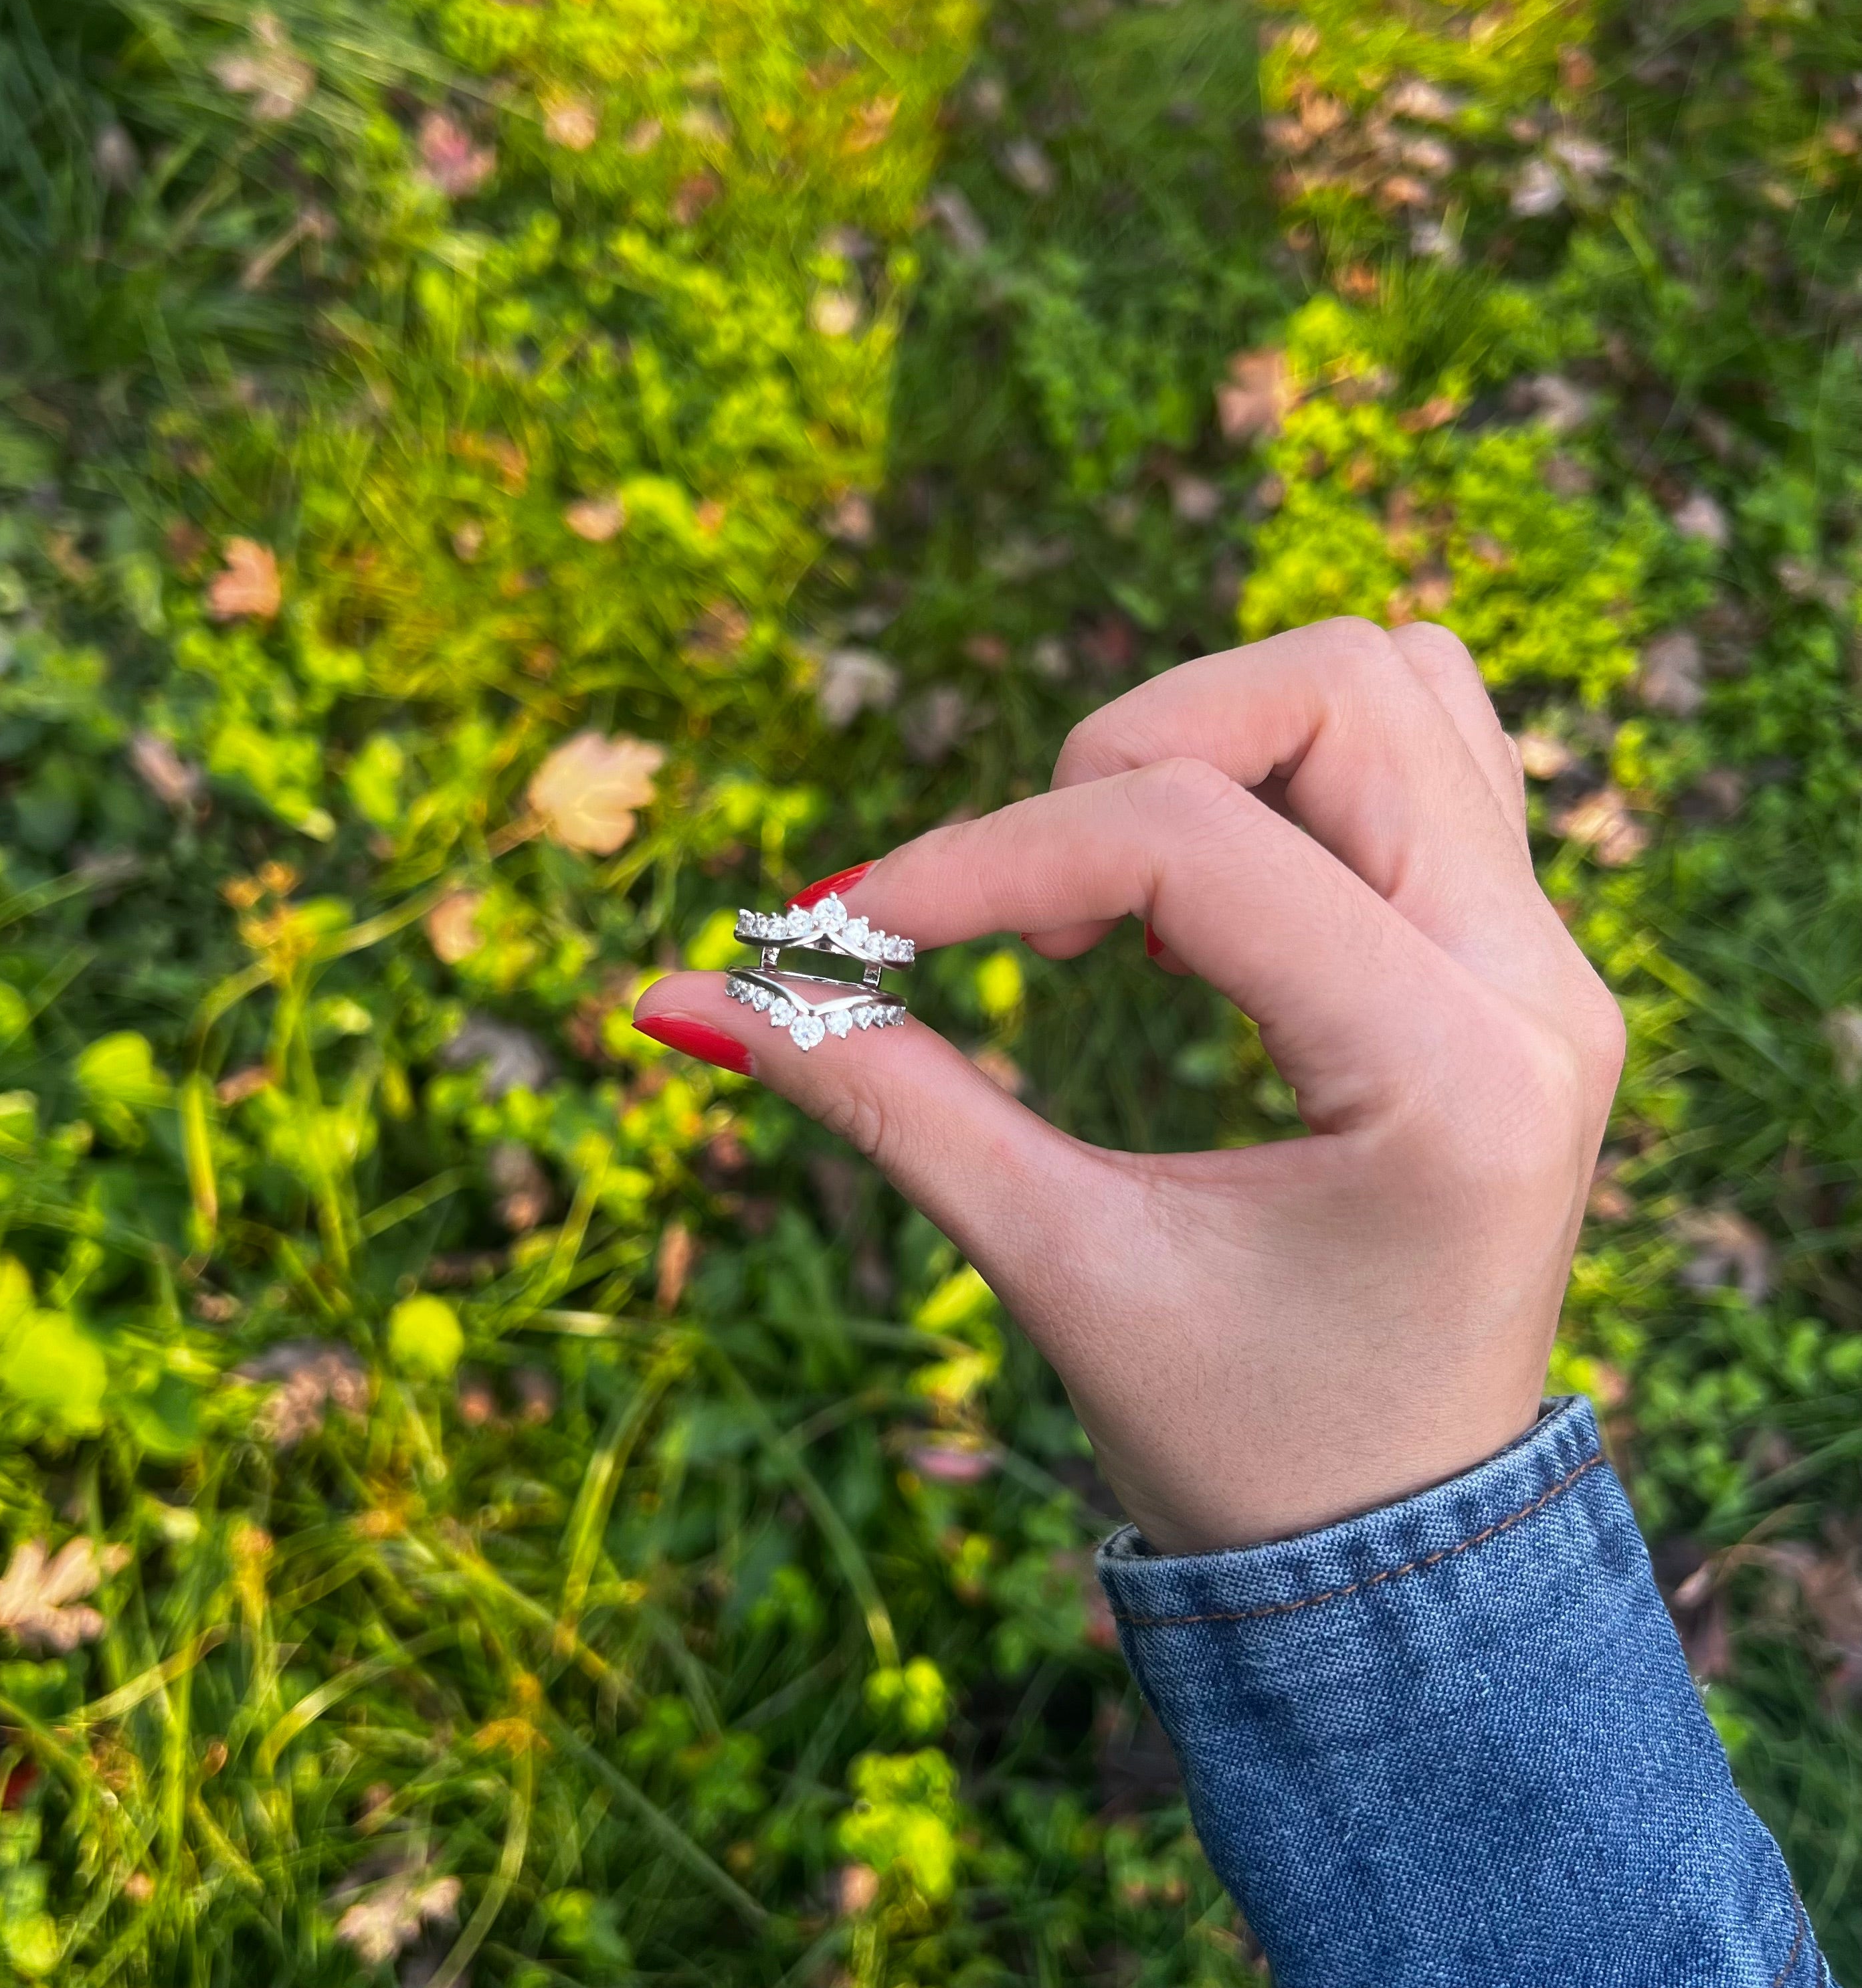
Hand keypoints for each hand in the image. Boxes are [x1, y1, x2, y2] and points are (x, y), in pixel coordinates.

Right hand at [632, 619, 1625, 1552]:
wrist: (1399, 1546)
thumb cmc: (1241, 1442)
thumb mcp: (1055, 1265)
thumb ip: (882, 1102)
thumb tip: (678, 999)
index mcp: (1449, 1077)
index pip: (1193, 844)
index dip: (984, 859)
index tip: (848, 929)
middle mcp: (1538, 984)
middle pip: (1334, 686)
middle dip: (1128, 755)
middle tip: (1030, 918)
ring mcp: (1551, 958)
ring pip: (1396, 682)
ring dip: (1217, 739)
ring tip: (1116, 897)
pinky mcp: (1523, 956)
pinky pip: (1431, 750)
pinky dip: (1289, 766)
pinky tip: (1203, 890)